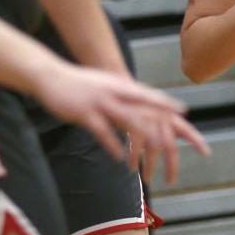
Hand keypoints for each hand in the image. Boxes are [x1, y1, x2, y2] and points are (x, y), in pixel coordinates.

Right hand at [38, 65, 208, 184]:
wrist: (50, 75)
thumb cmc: (80, 84)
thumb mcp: (104, 85)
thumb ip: (120, 94)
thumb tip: (136, 101)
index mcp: (120, 86)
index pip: (149, 96)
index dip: (167, 104)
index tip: (184, 112)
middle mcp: (114, 93)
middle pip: (144, 107)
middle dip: (163, 120)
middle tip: (177, 139)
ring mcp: (100, 102)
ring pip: (127, 119)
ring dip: (142, 137)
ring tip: (156, 151)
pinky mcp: (84, 113)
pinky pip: (102, 131)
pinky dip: (113, 145)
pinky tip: (120, 158)